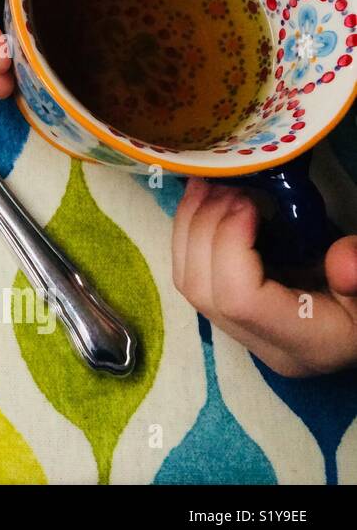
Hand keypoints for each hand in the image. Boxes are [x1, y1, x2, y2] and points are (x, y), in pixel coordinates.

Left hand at [173, 178, 356, 375]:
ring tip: (206, 184)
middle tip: (222, 185)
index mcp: (305, 342)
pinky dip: (192, 233)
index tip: (248, 203)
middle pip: (202, 289)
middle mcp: (263, 344)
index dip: (231, 244)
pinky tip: (205, 201)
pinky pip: (195, 274)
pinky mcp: (231, 314)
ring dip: (190, 225)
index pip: (240, 300)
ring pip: (189, 281)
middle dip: (202, 227)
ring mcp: (241, 332)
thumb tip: (344, 259)